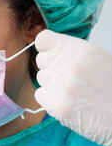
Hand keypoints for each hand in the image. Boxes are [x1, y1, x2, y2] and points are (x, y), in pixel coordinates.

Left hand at [35, 30, 111, 145]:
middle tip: (72, 79)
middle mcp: (69, 64)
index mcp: (80, 49)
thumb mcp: (97, 58)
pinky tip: (69, 103)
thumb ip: (71, 52)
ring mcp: (62, 86)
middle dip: (52, 68)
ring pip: (41, 79)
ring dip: (53, 85)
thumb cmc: (111, 87)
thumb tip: (48, 50)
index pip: (43, 39)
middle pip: (41, 60)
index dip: (47, 48)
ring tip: (75, 92)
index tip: (53, 54)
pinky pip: (40, 95)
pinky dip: (50, 100)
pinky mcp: (58, 106)